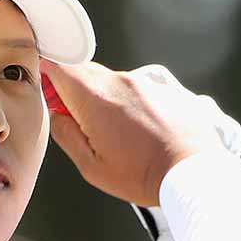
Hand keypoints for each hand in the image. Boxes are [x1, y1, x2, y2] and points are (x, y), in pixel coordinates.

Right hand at [44, 61, 220, 206]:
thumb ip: (65, 135)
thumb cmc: (143, 174)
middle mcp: (119, 81)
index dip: (47, 75)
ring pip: (110, 80)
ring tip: (116, 134)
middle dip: (74, 91)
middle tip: (80, 122)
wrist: (194, 172)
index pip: (59, 66)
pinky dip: (128, 103)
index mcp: (95, 98)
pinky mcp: (163, 88)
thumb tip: (56, 117)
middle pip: (83, 71)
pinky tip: (138, 131)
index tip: (48, 93)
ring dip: (104, 99)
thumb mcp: (91, 166)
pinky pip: (134, 88)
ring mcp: (144, 82)